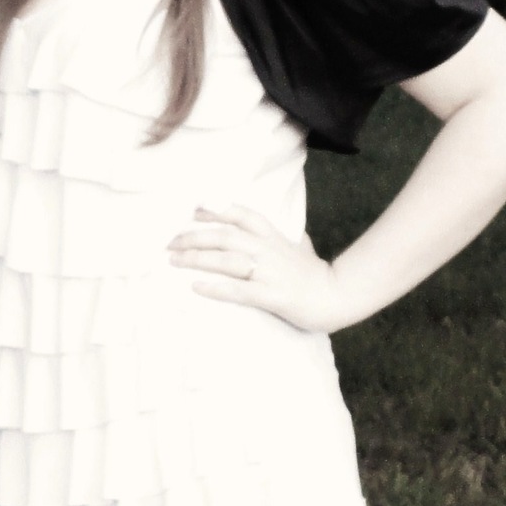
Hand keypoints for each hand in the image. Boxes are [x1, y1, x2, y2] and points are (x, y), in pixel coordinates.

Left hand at [167, 204, 337, 332]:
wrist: (337, 296)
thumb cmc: (314, 273)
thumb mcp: (297, 246)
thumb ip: (280, 236)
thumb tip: (271, 230)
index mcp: (272, 235)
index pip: (240, 214)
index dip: (214, 209)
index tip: (190, 210)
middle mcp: (268, 249)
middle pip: (224, 236)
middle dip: (193, 236)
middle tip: (168, 241)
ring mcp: (270, 272)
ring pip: (227, 260)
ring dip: (197, 258)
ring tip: (173, 260)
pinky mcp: (273, 296)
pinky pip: (239, 290)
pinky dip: (216, 287)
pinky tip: (196, 287)